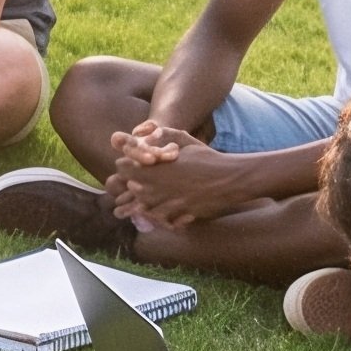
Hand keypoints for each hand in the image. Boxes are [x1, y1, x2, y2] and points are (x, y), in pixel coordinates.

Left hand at [116, 128, 253, 228]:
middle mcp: (155, 187)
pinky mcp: (176, 216)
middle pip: (130, 189)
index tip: (134, 166)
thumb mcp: (184, 141)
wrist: (229, 178)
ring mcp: (165, 204)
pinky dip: (161, 215)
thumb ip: (163, 135)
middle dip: (134, 185)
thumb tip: (145, 132)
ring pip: (142, 206)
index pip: (122, 168)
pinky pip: (160, 219)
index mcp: (154, 168)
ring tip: (150, 198)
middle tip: (144, 182)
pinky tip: (167, 209)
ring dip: (145, 202)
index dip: (127, 166)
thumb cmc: (207, 157)